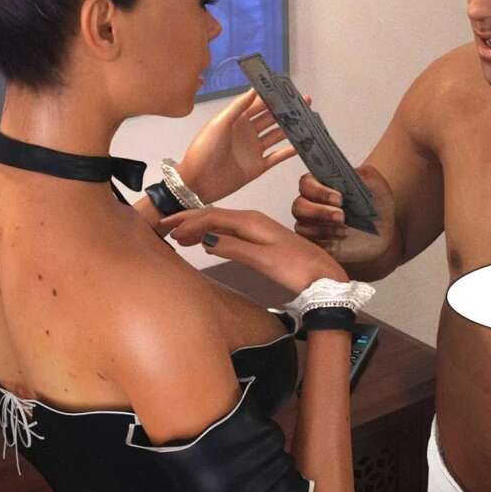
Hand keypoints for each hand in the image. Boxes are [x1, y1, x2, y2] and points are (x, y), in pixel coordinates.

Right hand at [163, 207, 347, 293]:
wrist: (325, 276)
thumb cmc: (298, 269)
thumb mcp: (263, 259)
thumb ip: (234, 248)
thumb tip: (205, 239)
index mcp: (251, 221)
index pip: (212, 216)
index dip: (188, 223)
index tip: (168, 232)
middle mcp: (253, 219)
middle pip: (214, 215)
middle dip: (189, 220)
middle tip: (165, 228)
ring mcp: (258, 228)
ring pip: (221, 222)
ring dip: (199, 227)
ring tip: (179, 235)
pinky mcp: (261, 238)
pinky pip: (230, 230)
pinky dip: (213, 233)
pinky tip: (206, 241)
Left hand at [178, 88, 308, 203]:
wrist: (197, 182)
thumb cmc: (204, 150)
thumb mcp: (219, 124)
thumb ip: (238, 107)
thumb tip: (254, 89)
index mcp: (237, 120)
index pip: (258, 104)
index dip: (272, 96)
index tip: (287, 88)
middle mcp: (247, 132)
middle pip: (271, 118)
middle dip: (287, 110)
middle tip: (304, 102)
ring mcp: (254, 150)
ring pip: (277, 135)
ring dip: (291, 128)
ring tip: (308, 120)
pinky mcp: (258, 167)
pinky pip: (277, 157)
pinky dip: (289, 151)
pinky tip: (301, 145)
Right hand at [292, 165, 396, 263]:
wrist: (385, 225)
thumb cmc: (375, 199)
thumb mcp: (374, 182)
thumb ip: (362, 175)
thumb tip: (353, 174)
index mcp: (320, 184)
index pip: (306, 184)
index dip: (319, 191)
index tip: (339, 198)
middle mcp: (311, 204)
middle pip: (299, 207)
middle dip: (319, 212)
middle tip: (342, 216)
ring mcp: (312, 225)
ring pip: (302, 228)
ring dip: (323, 230)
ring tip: (345, 231)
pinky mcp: (318, 244)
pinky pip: (311, 246)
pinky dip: (324, 244)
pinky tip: (340, 241)